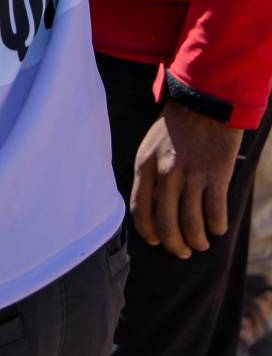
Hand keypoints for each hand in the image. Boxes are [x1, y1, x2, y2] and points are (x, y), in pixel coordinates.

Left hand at [130, 101, 241, 258]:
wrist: (203, 103)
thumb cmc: (175, 127)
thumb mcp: (150, 146)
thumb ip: (149, 175)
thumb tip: (152, 209)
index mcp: (145, 164)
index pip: (139, 210)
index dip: (148, 232)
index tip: (156, 241)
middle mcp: (166, 172)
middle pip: (166, 224)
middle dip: (174, 245)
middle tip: (181, 251)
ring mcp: (191, 175)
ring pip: (192, 224)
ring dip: (197, 241)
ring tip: (200, 243)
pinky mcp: (216, 176)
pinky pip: (215, 213)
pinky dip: (216, 227)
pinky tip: (216, 227)